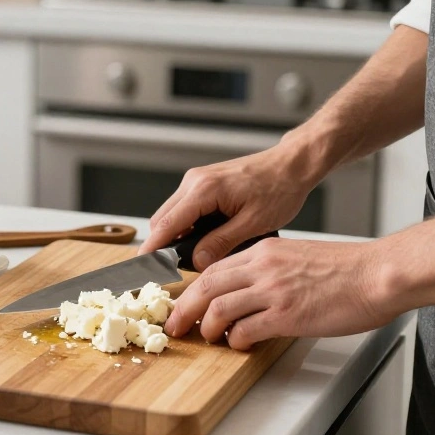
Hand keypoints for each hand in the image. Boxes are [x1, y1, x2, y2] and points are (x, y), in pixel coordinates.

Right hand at [138, 143, 319, 270]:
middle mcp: (194, 181)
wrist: (291, 165)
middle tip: (171, 270)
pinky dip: (185, 225)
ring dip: (175, 235)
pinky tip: (201, 239)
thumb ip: (221, 243)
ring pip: (171, 214)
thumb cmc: (280, 189)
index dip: (153, 248)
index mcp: (204, 190)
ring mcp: (196, 180)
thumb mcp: (253, 223)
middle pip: (162, 219)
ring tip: (190, 257)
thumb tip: (196, 262)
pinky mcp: (202, 182)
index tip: (143, 267)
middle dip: (162, 245)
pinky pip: (183, 207)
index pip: (167, 224)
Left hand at [164, 238, 396, 349]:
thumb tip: (248, 292)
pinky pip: (246, 329)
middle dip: (183, 309)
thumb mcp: (297, 257)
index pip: (214, 269)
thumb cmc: (347, 269)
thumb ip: (269, 270)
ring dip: (207, 328)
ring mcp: (274, 291)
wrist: (378, 274)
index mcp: (264, 252)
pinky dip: (236, 340)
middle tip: (174, 326)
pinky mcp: (287, 315)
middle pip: (205, 287)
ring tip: (209, 338)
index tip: (182, 303)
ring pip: (219, 308)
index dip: (192, 288)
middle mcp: (263, 268)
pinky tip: (240, 344)